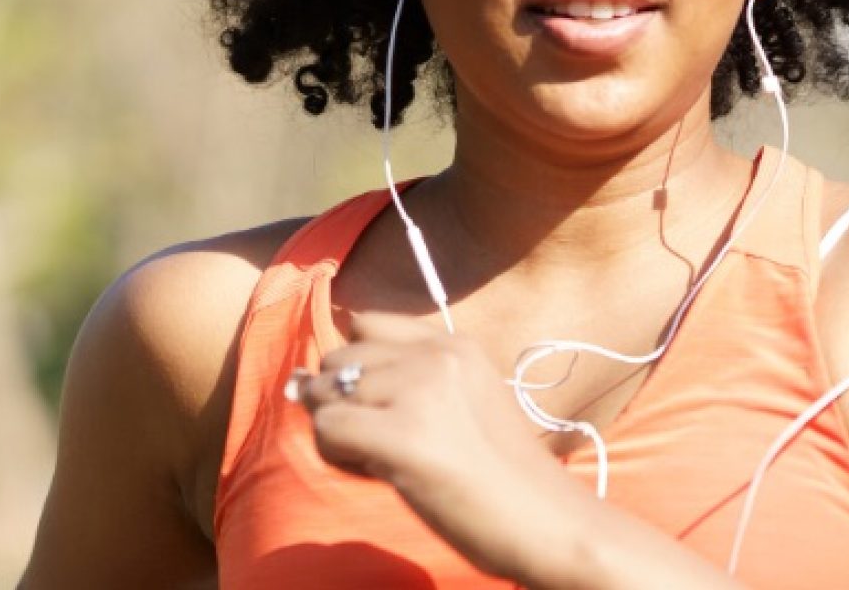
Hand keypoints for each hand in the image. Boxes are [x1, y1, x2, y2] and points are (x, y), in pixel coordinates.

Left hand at [289, 311, 579, 579]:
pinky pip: (328, 430)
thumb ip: (398, 384)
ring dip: (339, 433)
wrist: (549, 523)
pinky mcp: (403, 435)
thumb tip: (299, 384)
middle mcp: (436, 355)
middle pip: (337, 359)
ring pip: (325, 395)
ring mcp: (419, 391)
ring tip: (384, 462)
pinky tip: (380, 475)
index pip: (365, 325)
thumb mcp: (461, 405)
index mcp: (455, 343)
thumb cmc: (503, 479)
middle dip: (343, 403)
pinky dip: (338, 458)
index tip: (383, 408)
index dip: (357, 368)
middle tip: (384, 446)